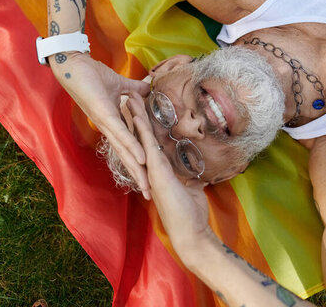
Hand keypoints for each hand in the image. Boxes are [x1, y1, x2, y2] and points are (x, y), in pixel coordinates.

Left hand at [51, 52, 150, 197]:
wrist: (74, 64)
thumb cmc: (92, 74)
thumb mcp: (119, 83)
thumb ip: (134, 88)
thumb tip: (148, 88)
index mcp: (113, 122)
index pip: (128, 146)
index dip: (138, 162)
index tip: (149, 177)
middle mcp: (108, 127)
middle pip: (125, 155)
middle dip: (137, 175)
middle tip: (149, 194)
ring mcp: (105, 122)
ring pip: (123, 150)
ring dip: (135, 168)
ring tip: (146, 184)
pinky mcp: (103, 114)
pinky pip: (120, 133)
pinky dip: (131, 146)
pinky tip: (141, 158)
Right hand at [128, 93, 210, 260]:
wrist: (190, 232)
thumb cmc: (191, 212)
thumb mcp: (192, 187)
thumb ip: (190, 176)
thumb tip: (198, 170)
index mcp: (158, 168)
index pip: (148, 140)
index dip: (142, 123)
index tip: (139, 105)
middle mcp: (150, 166)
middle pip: (139, 135)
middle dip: (134, 115)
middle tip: (127, 94)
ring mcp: (150, 168)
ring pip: (139, 136)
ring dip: (134, 115)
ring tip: (127, 96)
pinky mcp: (154, 170)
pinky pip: (146, 144)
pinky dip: (141, 127)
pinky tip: (137, 113)